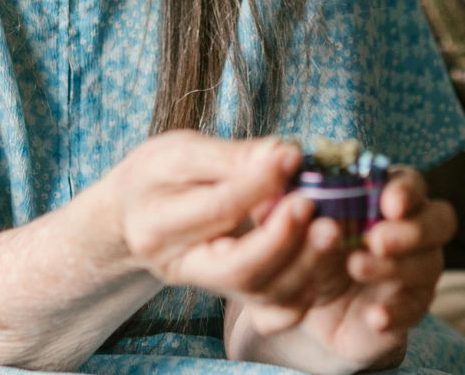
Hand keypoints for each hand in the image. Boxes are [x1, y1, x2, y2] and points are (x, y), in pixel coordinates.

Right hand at [103, 132, 346, 312]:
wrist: (134, 215)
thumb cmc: (157, 177)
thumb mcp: (180, 153)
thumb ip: (230, 156)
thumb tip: (282, 153)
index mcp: (158, 224)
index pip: (218, 210)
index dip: (259, 184)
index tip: (292, 156)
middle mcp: (182, 266)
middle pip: (239, 269)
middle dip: (283, 238)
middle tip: (311, 203)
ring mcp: (211, 286)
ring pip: (263, 293)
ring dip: (305, 262)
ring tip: (330, 226)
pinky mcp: (236, 294)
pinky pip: (275, 310)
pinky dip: (307, 289)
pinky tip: (324, 257)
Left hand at [232, 167, 456, 371]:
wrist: (314, 305)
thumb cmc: (312, 249)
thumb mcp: (295, 225)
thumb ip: (290, 200)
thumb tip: (273, 174)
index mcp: (388, 198)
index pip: (411, 184)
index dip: (405, 190)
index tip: (389, 202)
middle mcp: (413, 229)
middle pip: (440, 219)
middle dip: (411, 229)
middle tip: (376, 239)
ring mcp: (418, 269)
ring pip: (429, 263)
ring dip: (395, 266)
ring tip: (356, 267)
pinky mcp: (411, 306)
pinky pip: (416, 308)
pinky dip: (396, 310)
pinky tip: (375, 315)